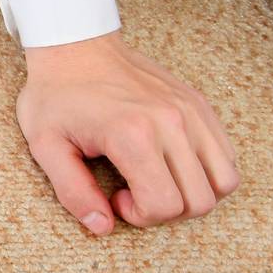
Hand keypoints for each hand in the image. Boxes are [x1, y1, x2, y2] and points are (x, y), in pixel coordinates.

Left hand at [16, 29, 239, 235]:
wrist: (74, 45)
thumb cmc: (56, 94)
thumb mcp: (46, 145)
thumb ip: (73, 192)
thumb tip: (103, 227)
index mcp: (132, 134)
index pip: (165, 205)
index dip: (141, 216)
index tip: (117, 197)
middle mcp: (172, 122)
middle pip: (200, 201)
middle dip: (166, 212)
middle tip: (134, 191)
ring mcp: (191, 111)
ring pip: (225, 181)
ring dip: (194, 195)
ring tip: (157, 180)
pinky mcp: (200, 104)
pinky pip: (227, 155)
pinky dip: (207, 172)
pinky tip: (171, 163)